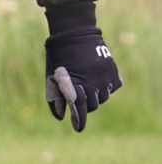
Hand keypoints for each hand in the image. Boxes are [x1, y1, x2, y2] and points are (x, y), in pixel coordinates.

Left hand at [44, 2, 121, 131]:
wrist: (74, 34)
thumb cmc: (58, 58)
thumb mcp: (51, 78)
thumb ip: (55, 98)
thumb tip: (60, 117)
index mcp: (74, 85)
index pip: (78, 109)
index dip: (79, 120)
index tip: (78, 129)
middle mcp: (92, 83)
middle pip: (91, 106)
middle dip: (84, 106)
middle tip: (78, 99)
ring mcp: (104, 77)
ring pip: (103, 97)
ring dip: (95, 97)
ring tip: (87, 88)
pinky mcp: (112, 70)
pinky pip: (112, 87)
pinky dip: (106, 88)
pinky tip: (98, 82)